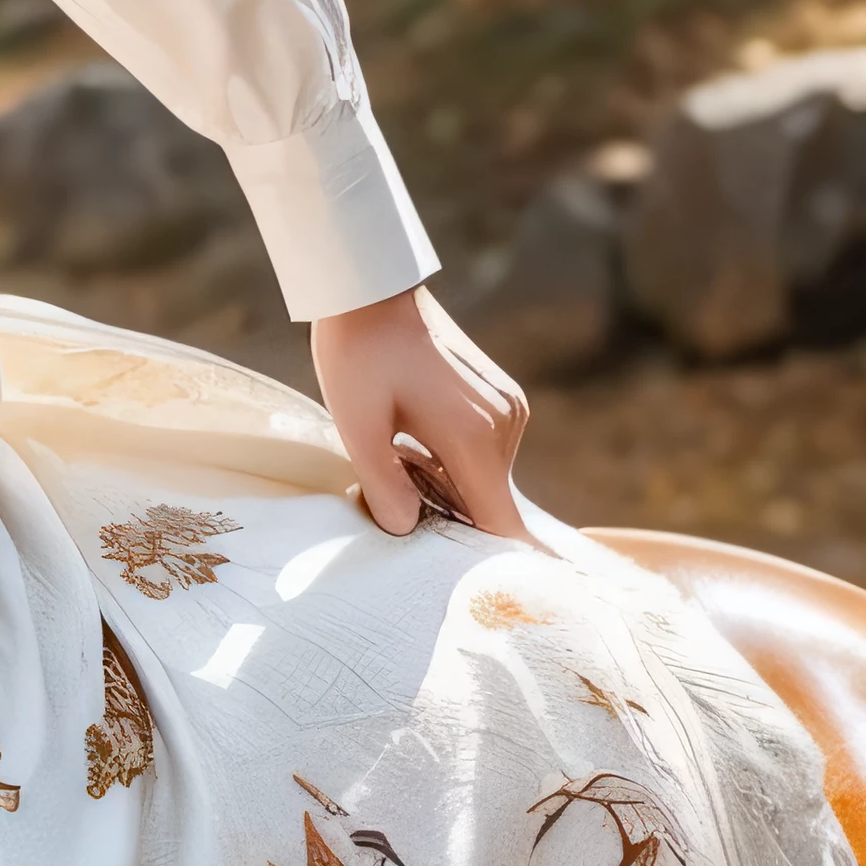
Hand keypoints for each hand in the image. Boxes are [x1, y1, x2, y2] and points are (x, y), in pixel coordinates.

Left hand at [311, 287, 527, 539]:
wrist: (371, 291)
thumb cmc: (357, 355)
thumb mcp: (357, 426)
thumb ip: (384, 486)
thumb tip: (407, 531)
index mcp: (475, 437)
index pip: (502, 522)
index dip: (482, 554)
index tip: (458, 573)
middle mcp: (504, 424)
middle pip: (491, 503)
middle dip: (447, 512)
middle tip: (391, 492)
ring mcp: (508, 408)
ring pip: (487, 478)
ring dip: (446, 483)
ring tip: (396, 453)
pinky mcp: (501, 397)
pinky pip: (486, 451)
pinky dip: (453, 459)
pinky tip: (412, 436)